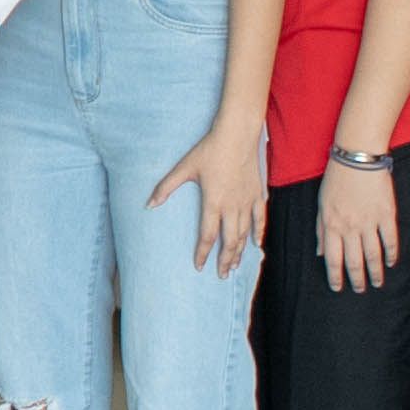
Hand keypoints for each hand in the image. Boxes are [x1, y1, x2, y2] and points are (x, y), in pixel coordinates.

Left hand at [154, 113, 272, 271]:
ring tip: (235, 265)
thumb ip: (166, 187)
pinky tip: (256, 244)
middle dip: (225, 260)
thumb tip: (149, 204)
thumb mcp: (184, 167)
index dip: (202, 252)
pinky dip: (259, 233)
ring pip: (245, 233)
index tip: (198, 266)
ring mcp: (247, 201)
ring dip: (240, 251)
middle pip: (229, 241)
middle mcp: (232, 206)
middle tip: (221, 275)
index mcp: (213, 202)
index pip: (207, 235)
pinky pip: (260, 218)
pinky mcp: (257, 194)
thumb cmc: (209, 149)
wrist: (237, 134)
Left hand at [315, 155, 404, 294]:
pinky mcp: (387, 214)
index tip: (338, 288)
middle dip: (357, 278)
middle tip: (360, 289)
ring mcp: (369, 222)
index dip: (335, 276)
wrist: (357, 156)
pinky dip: (391, 253)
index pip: (333, 259)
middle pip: (354, 260)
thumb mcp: (321, 204)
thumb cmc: (336, 179)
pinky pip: (390, 239)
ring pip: (373, 254)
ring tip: (377, 283)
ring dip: (375, 272)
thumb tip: (320, 253)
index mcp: (332, 225)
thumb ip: (322, 230)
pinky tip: (391, 262)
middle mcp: (350, 227)